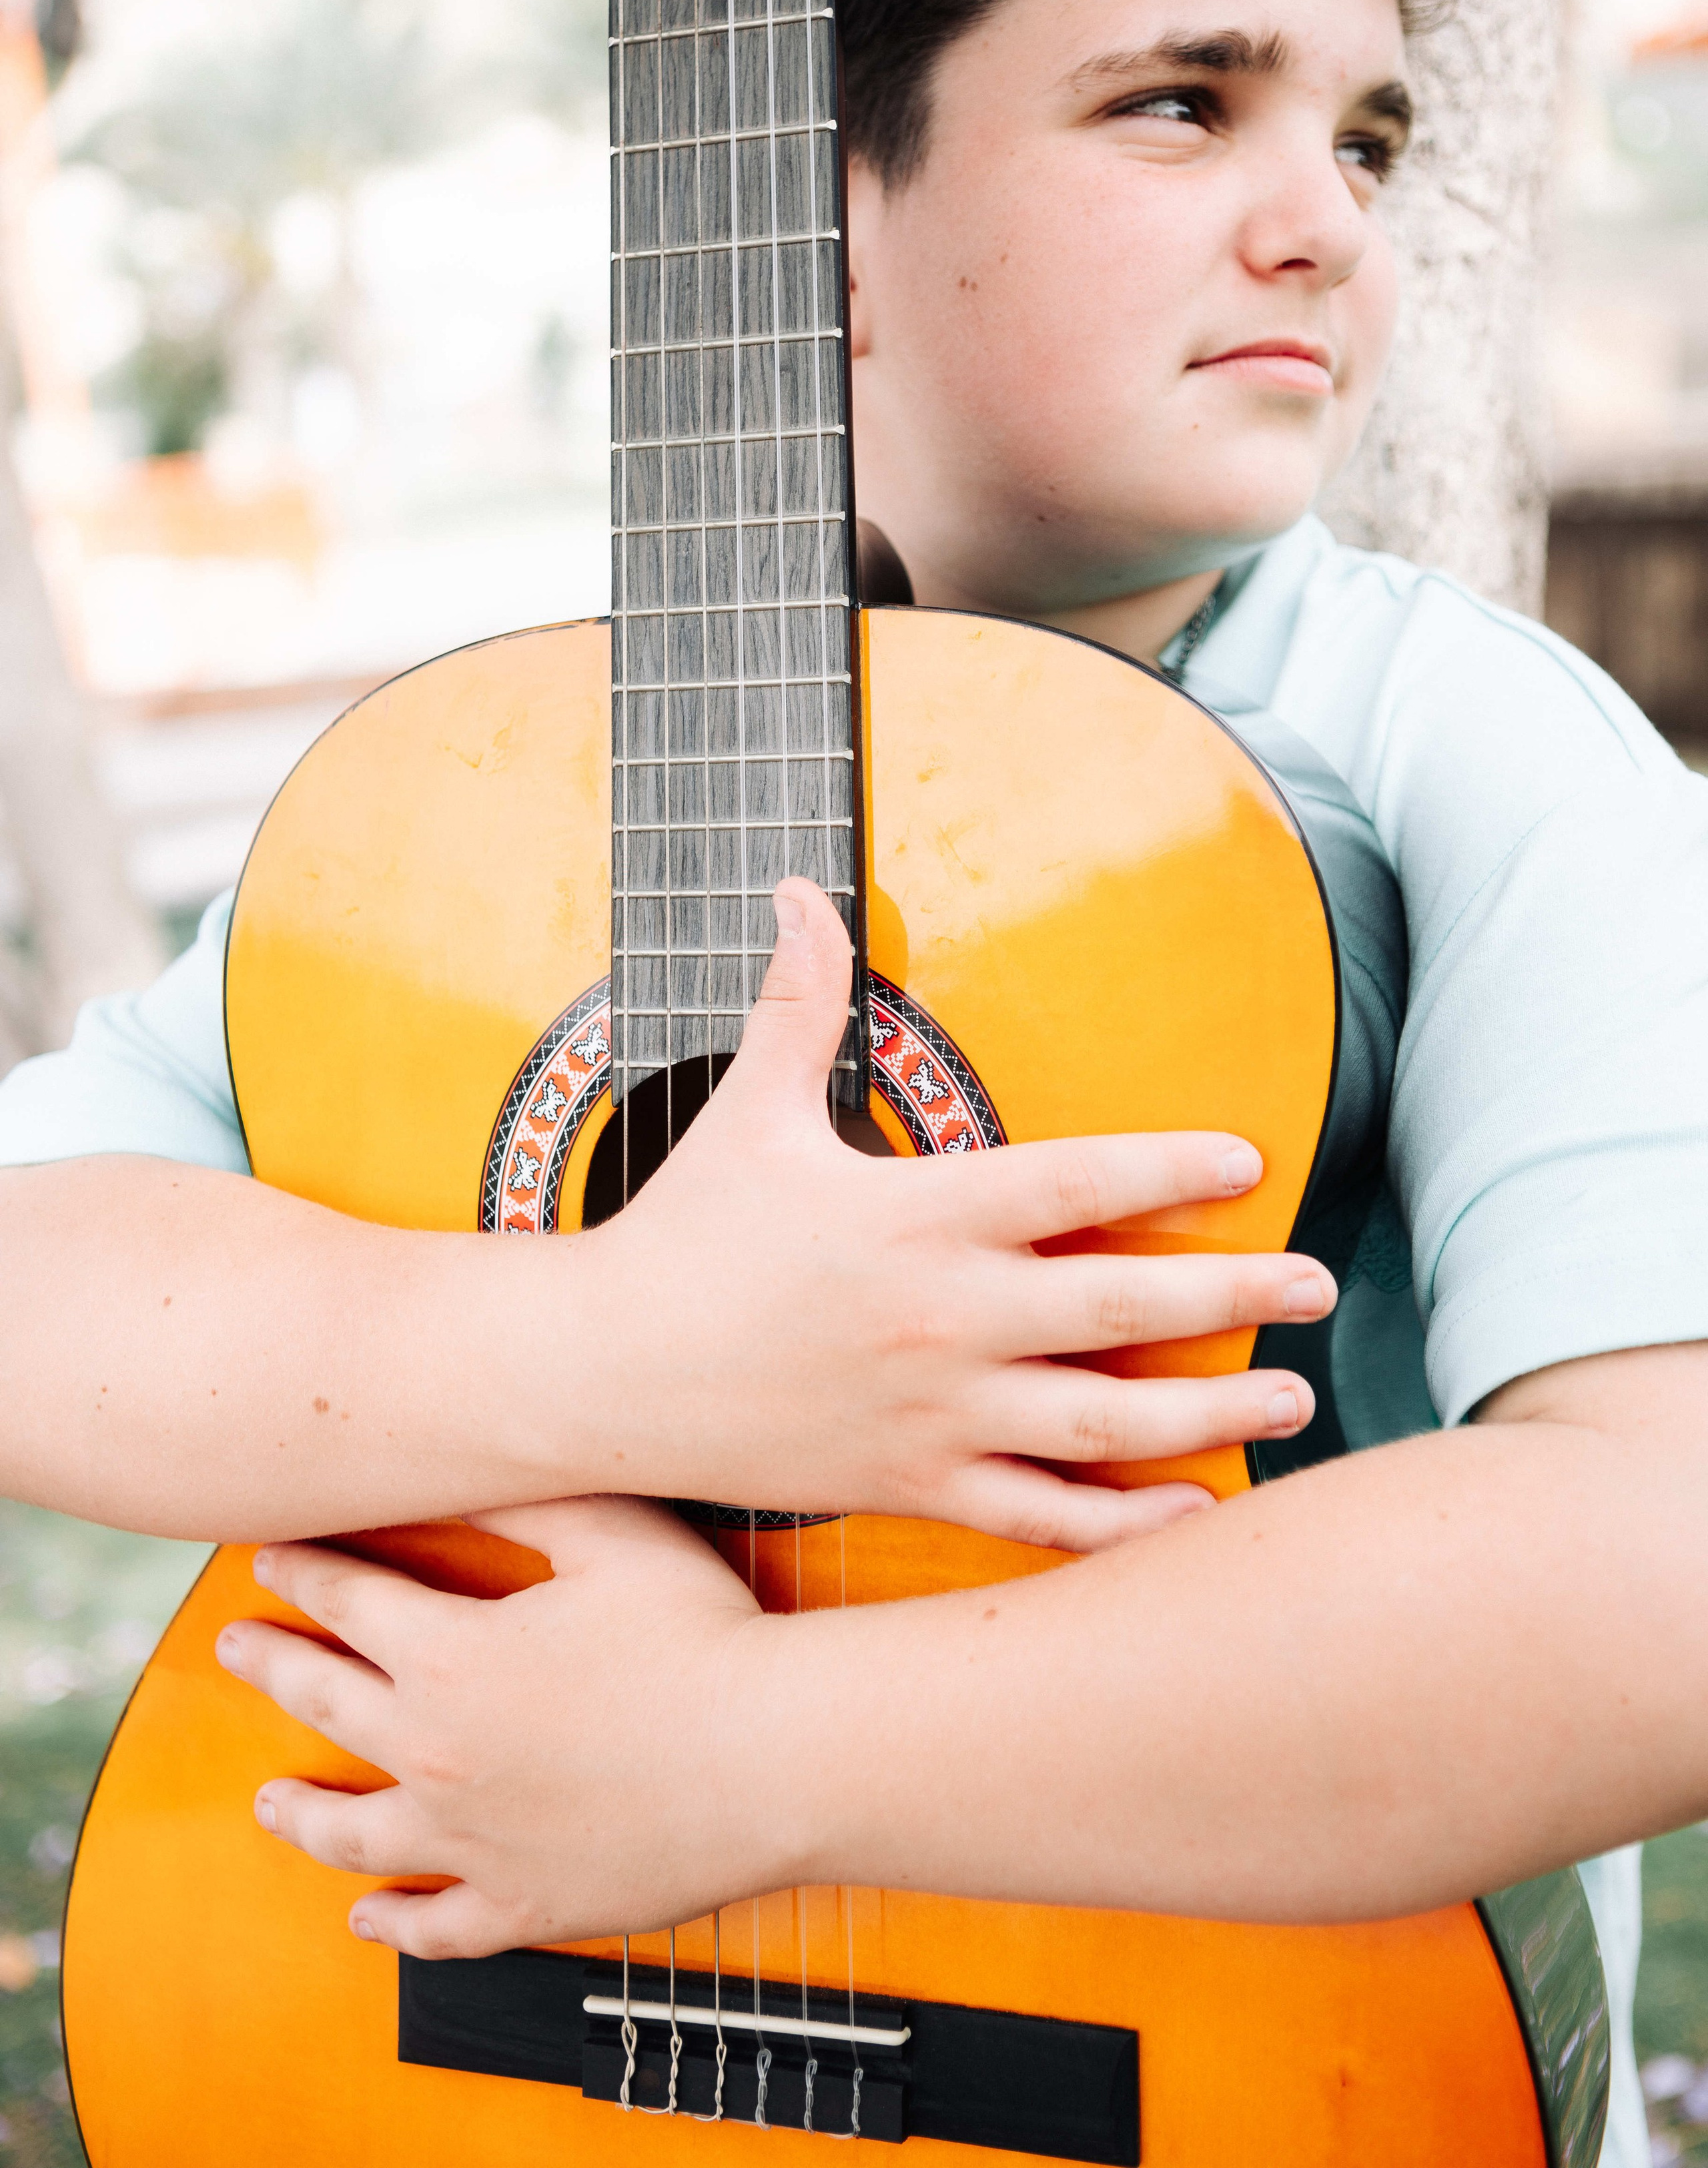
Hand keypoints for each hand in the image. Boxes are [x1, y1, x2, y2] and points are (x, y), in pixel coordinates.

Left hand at [220, 1505, 777, 1956]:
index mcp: (452, 1657)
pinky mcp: (523, 1902)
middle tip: (236, 1648)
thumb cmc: (704, 1636)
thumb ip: (520, 1497)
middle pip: (325, 1705)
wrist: (773, 1756)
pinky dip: (391, 1924)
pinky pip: (435, 1924)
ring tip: (269, 1802)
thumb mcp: (610, 1533)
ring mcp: (473, 1839)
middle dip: (272, 1666)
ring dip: (299, 1813)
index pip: (348, 1602)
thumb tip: (454, 1469)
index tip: (272, 1557)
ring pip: (353, 1833)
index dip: (304, 1572)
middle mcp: (438, 1753)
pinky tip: (367, 1919)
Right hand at [567, 877, 1333, 1549]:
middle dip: (1235, 1296)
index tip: (1247, 1163)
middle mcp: (943, 1317)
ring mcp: (933, 1411)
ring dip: (1206, 1413)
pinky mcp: (911, 1483)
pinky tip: (1186, 1510)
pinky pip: (1039, 1515)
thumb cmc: (680, 1236)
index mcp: (917, 1215)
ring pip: (1104, 1423)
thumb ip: (795, 999)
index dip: (1171, 1171)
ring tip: (1284, 1398)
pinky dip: (1120, 1523)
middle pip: (1123, 1308)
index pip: (1077, 1183)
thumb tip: (799, 890)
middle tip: (1314, 1289)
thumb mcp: (746, 1107)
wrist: (600, 1376)